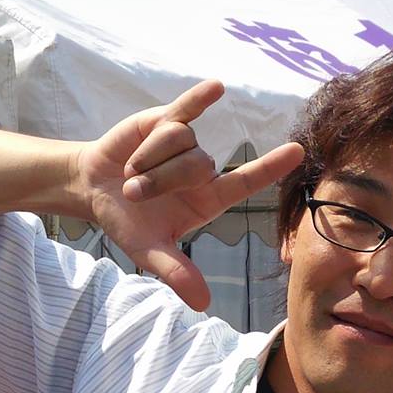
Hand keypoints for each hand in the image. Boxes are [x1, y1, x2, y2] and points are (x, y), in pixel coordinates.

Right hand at [71, 80, 302, 309]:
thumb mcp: (149, 252)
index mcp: (208, 199)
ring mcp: (186, 143)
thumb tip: (203, 304)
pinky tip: (217, 88)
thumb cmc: (128, 221)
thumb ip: (177, 273)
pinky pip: (185, 109)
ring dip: (148, 159)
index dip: (270, 166)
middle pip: (196, 164)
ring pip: (179, 140)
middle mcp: (203, 170)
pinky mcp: (165, 120)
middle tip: (134, 194)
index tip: (298, 151)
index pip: (245, 181)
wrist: (94, 188)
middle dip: (159, 179)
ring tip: (130, 172)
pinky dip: (199, 98)